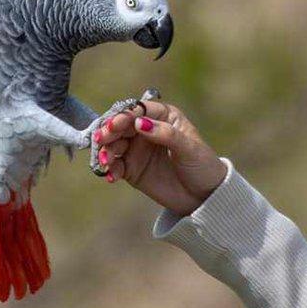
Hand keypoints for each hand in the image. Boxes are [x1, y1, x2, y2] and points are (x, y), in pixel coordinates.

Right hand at [95, 100, 226, 216]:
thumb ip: (165, 134)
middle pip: (120, 126)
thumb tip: (140, 123)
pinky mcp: (131, 168)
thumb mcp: (189, 148)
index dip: (124, 115)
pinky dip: (110, 169)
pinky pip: (115, 165)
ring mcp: (136, 149)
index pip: (138, 110)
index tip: (116, 124)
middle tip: (102, 139)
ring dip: (106, 151)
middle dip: (108, 132)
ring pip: (113, 144)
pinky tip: (111, 176)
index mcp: (162, 116)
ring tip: (106, 162)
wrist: (204, 196)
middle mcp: (145, 129)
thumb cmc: (202, 165)